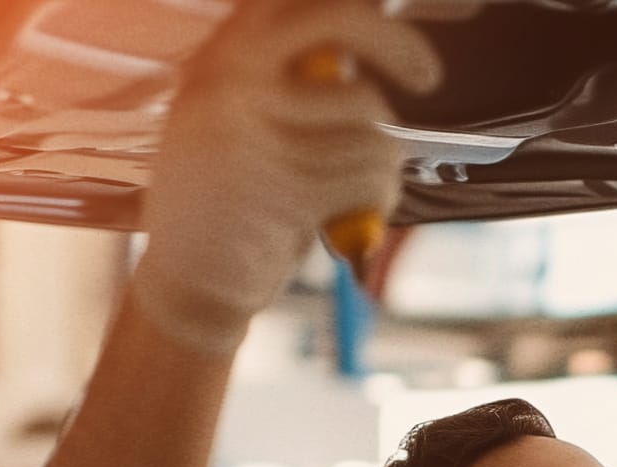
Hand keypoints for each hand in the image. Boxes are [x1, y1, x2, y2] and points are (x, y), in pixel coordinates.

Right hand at [131, 0, 442, 353]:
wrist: (190, 289)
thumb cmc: (229, 205)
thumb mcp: (235, 120)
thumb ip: (283, 77)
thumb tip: (365, 33)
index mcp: (220, 58)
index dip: (358, 8)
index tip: (391, 15)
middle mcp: (230, 80)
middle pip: (340, 22)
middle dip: (399, 46)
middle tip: (426, 78)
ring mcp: (256, 131)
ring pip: (371, 115)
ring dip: (382, 160)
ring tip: (352, 189)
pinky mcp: (287, 185)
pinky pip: (372, 169)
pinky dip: (380, 195)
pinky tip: (352, 215)